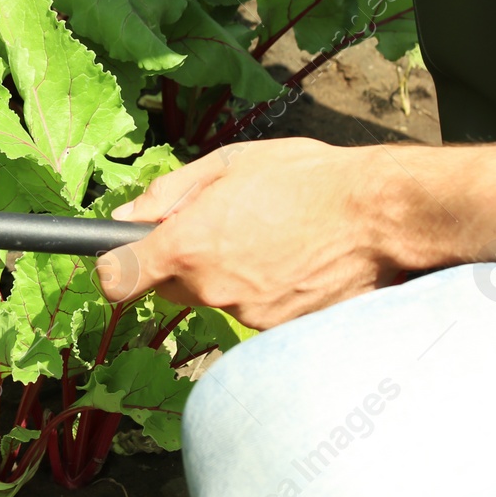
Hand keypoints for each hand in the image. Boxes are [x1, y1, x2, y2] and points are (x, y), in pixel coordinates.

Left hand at [96, 138, 437, 328]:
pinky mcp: (281, 332)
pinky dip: (266, 289)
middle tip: (224, 224)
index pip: (117, 280)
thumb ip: (166, 193)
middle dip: (183, 261)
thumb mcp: (227, 164)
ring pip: (217, 297)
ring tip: (273, 235)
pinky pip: (255, 309)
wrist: (380, 215)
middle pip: (170, 287)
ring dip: (231, 273)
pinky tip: (294, 258)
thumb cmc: (305, 178)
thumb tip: (123, 216)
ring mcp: (247, 316)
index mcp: (188, 246)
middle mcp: (212, 290)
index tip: (124, 255)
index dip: (115, 267)